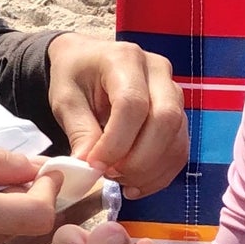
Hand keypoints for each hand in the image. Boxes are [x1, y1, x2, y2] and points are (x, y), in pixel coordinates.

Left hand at [45, 34, 186, 199]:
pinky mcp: (178, 113)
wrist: (86, 62)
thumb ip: (79, 131)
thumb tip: (88, 167)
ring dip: (150, 170)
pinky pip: (179, 149)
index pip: (133, 104)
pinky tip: (136, 184)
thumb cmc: (74, 76)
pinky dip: (160, 173)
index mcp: (124, 59)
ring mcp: (173, 91)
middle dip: (139, 159)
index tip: (96, 164)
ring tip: (120, 181)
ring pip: (176, 138)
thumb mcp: (65, 99)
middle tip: (110, 174)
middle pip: (165, 120)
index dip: (117, 142)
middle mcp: (157, 71)